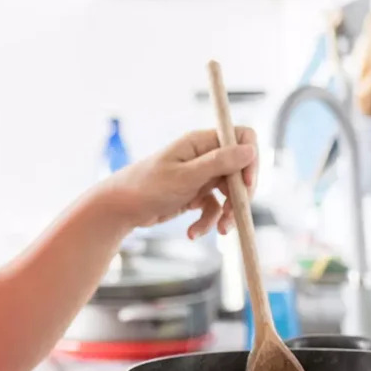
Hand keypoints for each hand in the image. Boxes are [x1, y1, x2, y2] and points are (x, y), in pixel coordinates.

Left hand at [99, 128, 258, 238]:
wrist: (120, 208)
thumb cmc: (147, 186)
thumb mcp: (185, 177)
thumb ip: (218, 163)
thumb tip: (251, 150)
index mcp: (201, 142)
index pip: (241, 138)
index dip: (250, 159)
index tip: (246, 184)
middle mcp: (204, 156)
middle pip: (240, 169)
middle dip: (241, 194)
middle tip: (234, 214)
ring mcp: (201, 175)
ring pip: (230, 192)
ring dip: (228, 213)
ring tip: (220, 230)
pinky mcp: (195, 194)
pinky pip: (214, 207)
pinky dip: (208, 221)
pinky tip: (193, 233)